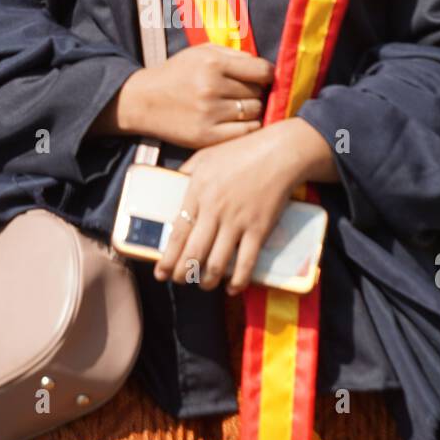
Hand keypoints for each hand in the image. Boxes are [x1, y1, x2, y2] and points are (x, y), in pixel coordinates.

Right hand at [101, 43, 274, 147]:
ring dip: (252, 109)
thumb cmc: (177, 73)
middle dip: (255, 91)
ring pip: (254, 112)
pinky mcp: (206, 136)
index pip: (261, 70)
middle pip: (257, 92)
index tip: (265, 77)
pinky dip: (248, 126)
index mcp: (212, 64)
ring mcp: (209, 114)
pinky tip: (238, 121)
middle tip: (243, 92)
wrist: (143, 101)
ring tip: (238, 106)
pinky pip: (245, 132)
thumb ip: (234, 54)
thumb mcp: (201, 52)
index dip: (268, 74)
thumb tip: (266, 67)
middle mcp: (211, 88)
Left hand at [154, 118, 337, 291]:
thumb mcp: (205, 156)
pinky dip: (238, 281)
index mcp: (197, 192)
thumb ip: (185, 173)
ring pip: (216, 264)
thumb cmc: (241, 152)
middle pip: (193, 253)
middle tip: (180, 281)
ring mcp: (237, 221)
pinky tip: (232, 288)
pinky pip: (246, 263)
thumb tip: (171, 186)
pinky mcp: (259, 229)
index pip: (177, 234)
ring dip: (207, 281)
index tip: (160, 273)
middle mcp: (214, 210)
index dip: (167, 259)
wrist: (279, 153)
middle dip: (183, 274)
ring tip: (204, 284)